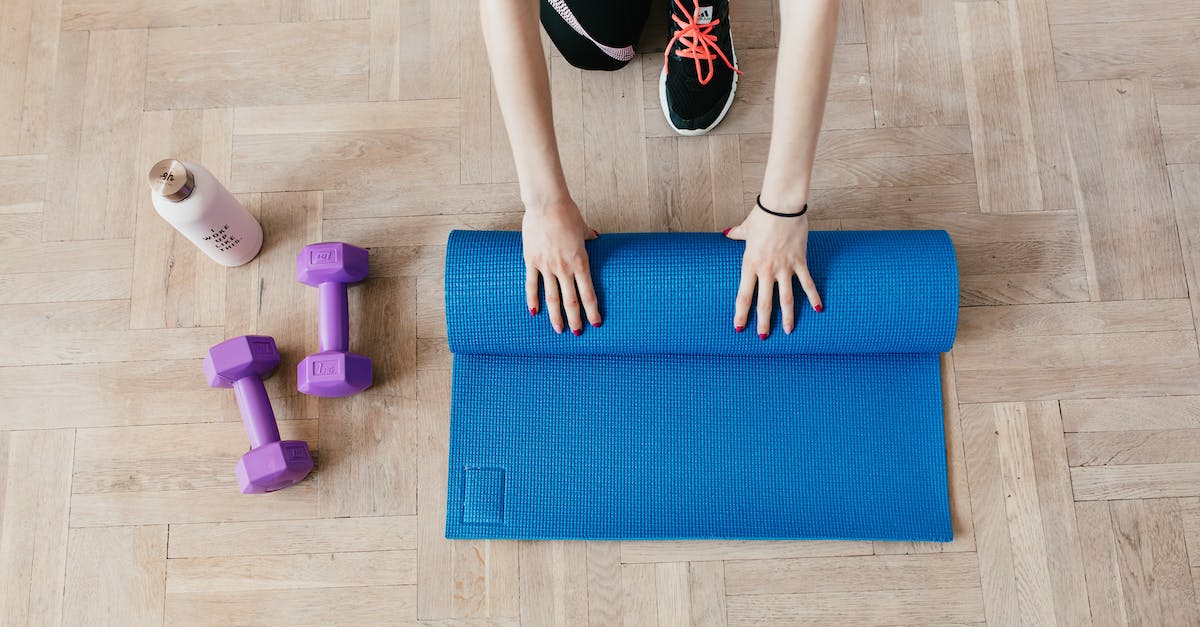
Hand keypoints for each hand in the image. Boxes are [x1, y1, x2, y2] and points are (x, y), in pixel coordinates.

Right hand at [522, 200, 600, 333]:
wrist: (546, 204)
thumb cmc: (567, 213)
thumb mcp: (582, 226)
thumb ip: (588, 236)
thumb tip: (595, 236)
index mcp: (580, 262)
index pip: (588, 293)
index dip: (592, 310)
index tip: (596, 323)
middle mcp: (564, 268)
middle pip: (571, 300)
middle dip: (575, 319)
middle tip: (578, 333)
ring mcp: (547, 266)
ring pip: (552, 297)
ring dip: (556, 316)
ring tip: (559, 330)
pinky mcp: (531, 261)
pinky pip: (532, 284)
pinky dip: (533, 299)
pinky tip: (534, 312)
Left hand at [724, 204, 822, 337]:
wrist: (781, 206)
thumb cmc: (763, 215)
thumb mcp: (746, 227)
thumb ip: (736, 235)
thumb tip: (726, 233)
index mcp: (750, 264)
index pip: (743, 295)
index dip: (741, 313)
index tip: (739, 327)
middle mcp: (766, 270)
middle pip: (764, 303)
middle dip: (763, 322)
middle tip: (763, 338)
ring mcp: (784, 268)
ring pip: (786, 298)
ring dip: (788, 317)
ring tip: (789, 331)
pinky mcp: (800, 262)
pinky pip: (807, 283)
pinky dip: (814, 297)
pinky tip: (818, 310)